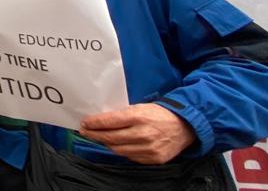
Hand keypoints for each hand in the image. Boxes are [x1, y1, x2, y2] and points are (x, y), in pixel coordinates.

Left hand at [80, 103, 194, 163]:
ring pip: (119, 149)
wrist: (183, 126)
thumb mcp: (139, 107)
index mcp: (138, 117)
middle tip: (85, 132)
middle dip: (95, 135)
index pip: (110, 121)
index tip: (84, 123)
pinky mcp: (154, 159)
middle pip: (112, 138)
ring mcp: (149, 148)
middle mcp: (143, 134)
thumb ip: (122, 114)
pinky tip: (115, 146)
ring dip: (106, 144)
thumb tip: (102, 120)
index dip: (94, 123)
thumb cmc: (159, 113)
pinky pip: (131, 157)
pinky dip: (121, 151)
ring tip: (98, 139)